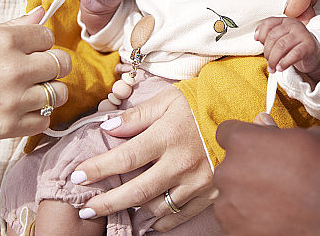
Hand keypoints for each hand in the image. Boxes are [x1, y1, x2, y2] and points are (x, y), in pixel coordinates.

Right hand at [0, 6, 70, 142]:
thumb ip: (15, 25)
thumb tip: (41, 12)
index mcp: (6, 41)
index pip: (49, 36)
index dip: (42, 44)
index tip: (33, 50)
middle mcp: (14, 69)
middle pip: (62, 64)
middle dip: (54, 66)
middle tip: (38, 71)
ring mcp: (14, 99)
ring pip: (59, 93)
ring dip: (50, 92)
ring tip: (32, 91)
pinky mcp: (9, 125)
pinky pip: (45, 120)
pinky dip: (38, 116)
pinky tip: (23, 109)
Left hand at [72, 85, 214, 231]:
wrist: (241, 112)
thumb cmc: (201, 103)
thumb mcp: (168, 100)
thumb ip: (137, 116)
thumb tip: (107, 128)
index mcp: (168, 136)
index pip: (125, 158)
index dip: (97, 169)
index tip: (77, 177)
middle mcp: (181, 163)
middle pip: (136, 192)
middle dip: (107, 203)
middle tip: (86, 211)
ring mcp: (197, 181)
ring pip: (156, 207)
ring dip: (134, 210)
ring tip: (119, 208)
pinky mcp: (210, 193)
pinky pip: (180, 215)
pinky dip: (162, 221)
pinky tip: (148, 219)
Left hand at [214, 114, 319, 234]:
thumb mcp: (312, 138)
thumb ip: (278, 131)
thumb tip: (263, 123)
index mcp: (243, 141)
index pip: (227, 133)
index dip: (244, 140)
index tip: (257, 148)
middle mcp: (228, 172)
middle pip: (229, 167)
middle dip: (246, 171)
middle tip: (276, 179)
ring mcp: (228, 207)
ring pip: (230, 198)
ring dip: (246, 199)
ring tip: (278, 204)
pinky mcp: (234, 234)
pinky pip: (234, 224)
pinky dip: (249, 223)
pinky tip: (275, 222)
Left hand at [255, 17, 319, 81]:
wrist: (312, 53)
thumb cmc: (293, 46)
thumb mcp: (281, 38)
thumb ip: (269, 36)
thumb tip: (257, 37)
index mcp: (285, 21)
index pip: (268, 23)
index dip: (261, 33)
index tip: (258, 42)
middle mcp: (294, 25)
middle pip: (273, 37)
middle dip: (267, 52)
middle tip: (268, 62)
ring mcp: (302, 34)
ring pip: (281, 46)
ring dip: (274, 59)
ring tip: (273, 68)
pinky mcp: (309, 46)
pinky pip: (294, 54)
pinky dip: (284, 63)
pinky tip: (280, 68)